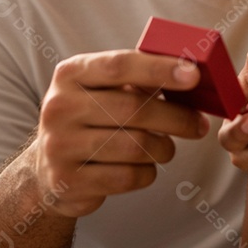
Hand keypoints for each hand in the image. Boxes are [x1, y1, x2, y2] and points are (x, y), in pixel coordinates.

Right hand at [32, 49, 210, 216]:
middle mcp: (59, 106)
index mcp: (70, 73)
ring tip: (167, 148)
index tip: (194, 75)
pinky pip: (127, 177)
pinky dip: (147, 173)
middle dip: (177, 118)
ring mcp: (59, 146)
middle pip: (134, 109)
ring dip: (163, 149)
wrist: (47, 167)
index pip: (120, 65)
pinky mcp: (66, 182)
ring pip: (135, 147)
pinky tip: (145, 167)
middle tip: (200, 125)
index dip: (160, 69)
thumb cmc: (91, 117)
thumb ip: (137, 78)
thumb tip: (190, 75)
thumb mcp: (102, 89)